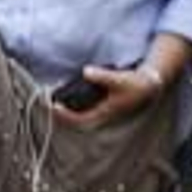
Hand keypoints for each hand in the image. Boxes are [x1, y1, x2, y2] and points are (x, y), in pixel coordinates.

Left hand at [52, 63, 166, 128]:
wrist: (146, 86)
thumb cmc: (133, 84)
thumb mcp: (118, 79)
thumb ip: (102, 76)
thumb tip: (85, 71)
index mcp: (102, 114)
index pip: (78, 120)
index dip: (64, 115)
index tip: (52, 106)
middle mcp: (98, 115)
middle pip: (73, 119)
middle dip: (58, 112)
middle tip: (44, 101)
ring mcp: (97, 110)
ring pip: (75, 114)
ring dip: (63, 107)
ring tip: (49, 98)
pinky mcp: (97, 104)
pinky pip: (79, 108)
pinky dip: (69, 103)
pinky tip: (61, 94)